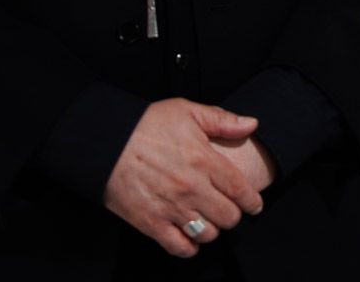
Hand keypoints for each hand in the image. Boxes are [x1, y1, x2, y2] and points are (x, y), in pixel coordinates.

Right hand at [103, 99, 265, 256]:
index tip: (254, 205)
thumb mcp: (186, 111)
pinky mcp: (151, 223)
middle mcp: (192, 187)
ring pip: (208, 234)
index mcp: (204, 160)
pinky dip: (189, 247)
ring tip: (207, 220)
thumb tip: (251, 124)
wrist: (105, 141)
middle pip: (229, 217)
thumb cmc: (146, 124)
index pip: (240, 189)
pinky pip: (180, 247)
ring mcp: (172, 207)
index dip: (252, 201)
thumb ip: (222, 119)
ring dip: (212, 230)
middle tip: (227, 210)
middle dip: (232, 215)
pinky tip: (189, 236)